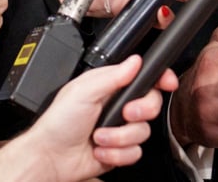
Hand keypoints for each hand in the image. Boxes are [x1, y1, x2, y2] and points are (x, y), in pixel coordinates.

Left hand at [0, 54, 177, 181]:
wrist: (49, 157)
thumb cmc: (58, 122)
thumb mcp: (83, 91)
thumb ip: (112, 76)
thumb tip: (135, 60)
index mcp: (112, 86)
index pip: (145, 78)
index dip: (161, 79)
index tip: (167, 83)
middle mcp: (119, 106)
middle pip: (152, 104)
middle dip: (140, 111)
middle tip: (124, 114)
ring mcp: (120, 129)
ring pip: (143, 132)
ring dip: (119, 137)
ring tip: (99, 136)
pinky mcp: (120, 149)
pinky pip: (135, 152)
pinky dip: (117, 153)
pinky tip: (101, 149)